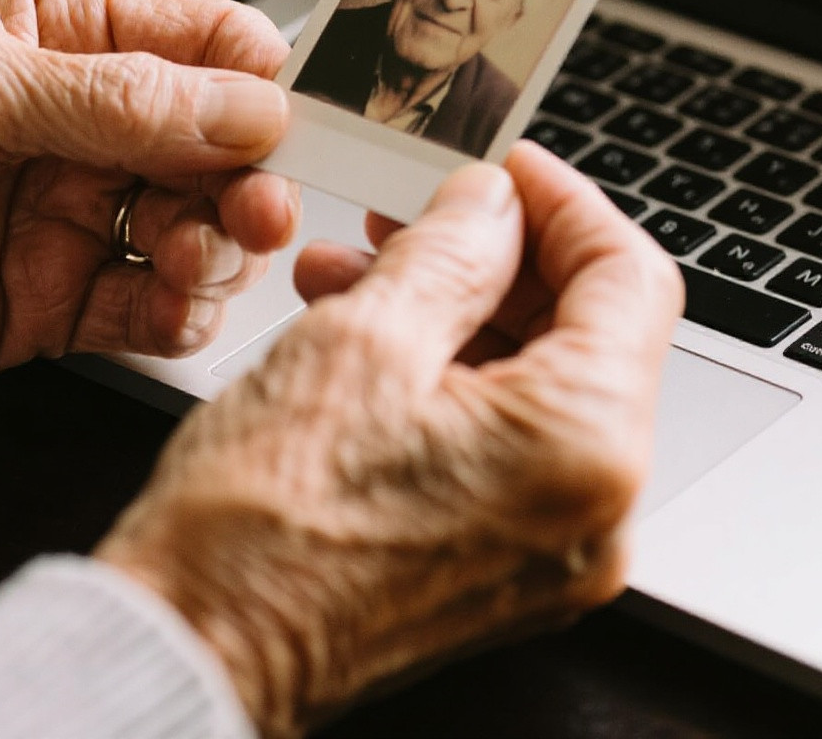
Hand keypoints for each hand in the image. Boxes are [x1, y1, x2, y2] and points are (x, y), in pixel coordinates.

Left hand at [0, 0, 297, 375]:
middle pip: (221, 148)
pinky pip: (149, 304)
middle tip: (256, 211)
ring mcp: (79, 212)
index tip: (289, 127)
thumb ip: (123, 99)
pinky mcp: (59, 299)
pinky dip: (175, 312)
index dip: (258, 85)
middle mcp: (91, 123)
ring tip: (195, 258)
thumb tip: (251, 106)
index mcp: (72, 34)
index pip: (208, 47)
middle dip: (248, 181)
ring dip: (217, 250)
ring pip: (200, 229)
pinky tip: (167, 305)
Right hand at [97, 142, 682, 738]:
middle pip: (589, 327)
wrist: (192, 652)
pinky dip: (451, 370)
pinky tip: (368, 327)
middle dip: (503, 253)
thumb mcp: (365, 338)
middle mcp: (596, 506)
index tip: (512, 169)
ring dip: (460, 305)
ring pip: (538, 375)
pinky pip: (507, 433)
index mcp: (585, 444)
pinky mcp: (508, 558)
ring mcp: (556, 541)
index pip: (630, 277)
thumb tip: (493, 203)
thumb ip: (455, 249)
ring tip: (363, 263)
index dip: (567, 203)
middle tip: (426, 209)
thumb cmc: (261, 527)